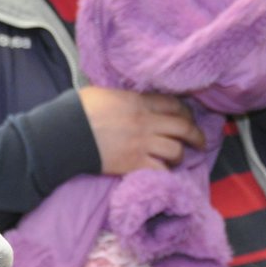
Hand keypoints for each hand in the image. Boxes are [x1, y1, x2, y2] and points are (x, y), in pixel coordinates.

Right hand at [78, 86, 205, 173]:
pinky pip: (160, 170)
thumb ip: (125, 97)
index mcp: (139, 101)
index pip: (173, 104)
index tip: (187, 117)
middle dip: (196, 135)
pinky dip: (165, 173)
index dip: (185, 112)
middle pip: (182, 127)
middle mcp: (145, 122)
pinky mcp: (133, 164)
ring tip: (177, 159)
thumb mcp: (106, 93)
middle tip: (200, 142)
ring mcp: (141, 144)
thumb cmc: (79, 110)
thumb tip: (131, 100)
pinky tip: (164, 173)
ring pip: (175, 150)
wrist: (65, 134)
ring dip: (179, 156)